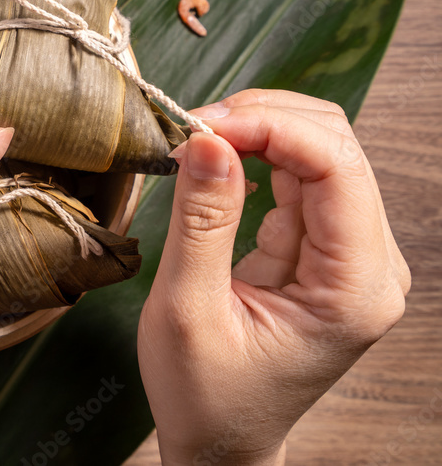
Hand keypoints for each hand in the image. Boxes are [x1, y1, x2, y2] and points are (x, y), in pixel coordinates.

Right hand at [137, 89, 410, 465]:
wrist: (220, 438)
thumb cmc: (204, 394)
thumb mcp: (187, 310)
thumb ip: (201, 221)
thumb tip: (204, 139)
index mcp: (352, 291)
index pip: (337, 169)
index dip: (271, 128)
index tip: (202, 124)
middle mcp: (368, 267)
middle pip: (336, 148)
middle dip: (263, 121)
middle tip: (191, 129)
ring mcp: (349, 254)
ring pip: (318, 151)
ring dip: (256, 131)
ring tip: (194, 143)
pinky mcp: (322, 247)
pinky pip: (298, 176)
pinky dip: (254, 155)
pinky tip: (213, 162)